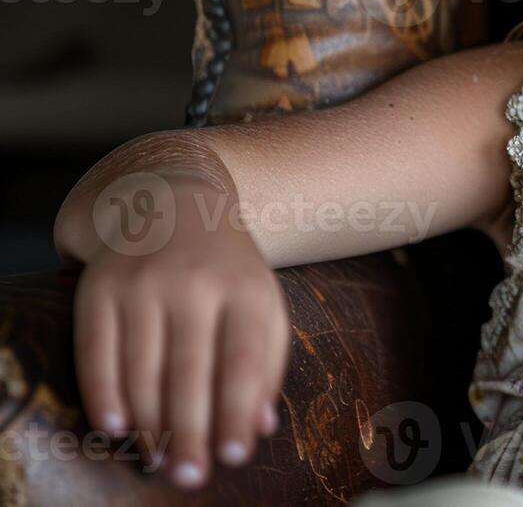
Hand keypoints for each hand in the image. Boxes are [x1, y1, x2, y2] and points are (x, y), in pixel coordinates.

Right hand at [69, 155, 288, 490]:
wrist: (173, 206)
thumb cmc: (228, 273)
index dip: (237, 410)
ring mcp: (141, 283)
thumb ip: (266, 365)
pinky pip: (95, 351)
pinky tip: (115, 428)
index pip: (243, 359)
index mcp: (246, 289)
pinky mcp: (97, 288)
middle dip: (190, 432)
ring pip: (141, 368)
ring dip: (149, 423)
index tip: (234, 456)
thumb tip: (260, 426)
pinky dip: (103, 394)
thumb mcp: (262, 306)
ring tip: (160, 459)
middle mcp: (194, 283)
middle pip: (189, 372)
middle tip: (190, 477)